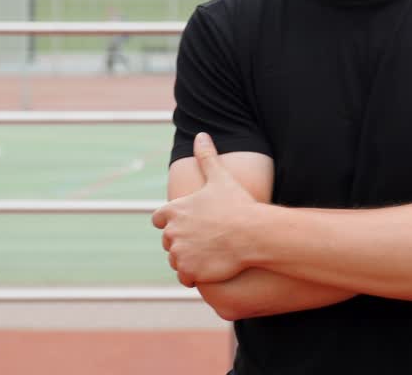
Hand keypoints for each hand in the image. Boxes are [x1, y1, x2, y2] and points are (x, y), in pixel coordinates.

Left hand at [152, 132, 259, 287]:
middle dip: (183, 240)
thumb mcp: (220, 177)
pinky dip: (194, 274)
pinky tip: (210, 266)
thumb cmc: (237, 204)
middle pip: (169, 241)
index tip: (188, 223)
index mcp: (174, 210)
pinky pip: (184, 277)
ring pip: (176, 259)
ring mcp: (179, 254)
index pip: (159, 219)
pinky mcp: (189, 272)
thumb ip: (206, 157)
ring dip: (188, 258)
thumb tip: (201, 135)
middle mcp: (172, 233)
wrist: (253, 234)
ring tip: (210, 252)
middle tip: (206, 238)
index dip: (171, 221)